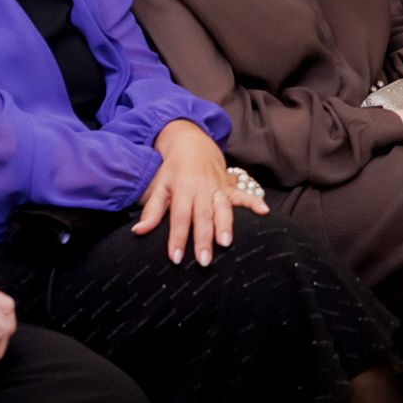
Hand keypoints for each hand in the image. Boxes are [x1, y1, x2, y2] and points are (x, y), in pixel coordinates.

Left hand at [132, 120, 267, 266]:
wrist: (191, 141)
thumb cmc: (172, 168)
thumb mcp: (159, 185)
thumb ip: (152, 211)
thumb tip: (138, 232)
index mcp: (182, 189)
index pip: (179, 217)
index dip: (178, 238)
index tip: (176, 258)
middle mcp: (201, 188)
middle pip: (202, 216)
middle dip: (204, 239)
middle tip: (204, 261)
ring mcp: (218, 186)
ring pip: (223, 208)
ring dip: (226, 225)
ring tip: (227, 243)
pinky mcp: (230, 186)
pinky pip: (244, 194)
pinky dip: (254, 202)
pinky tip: (265, 212)